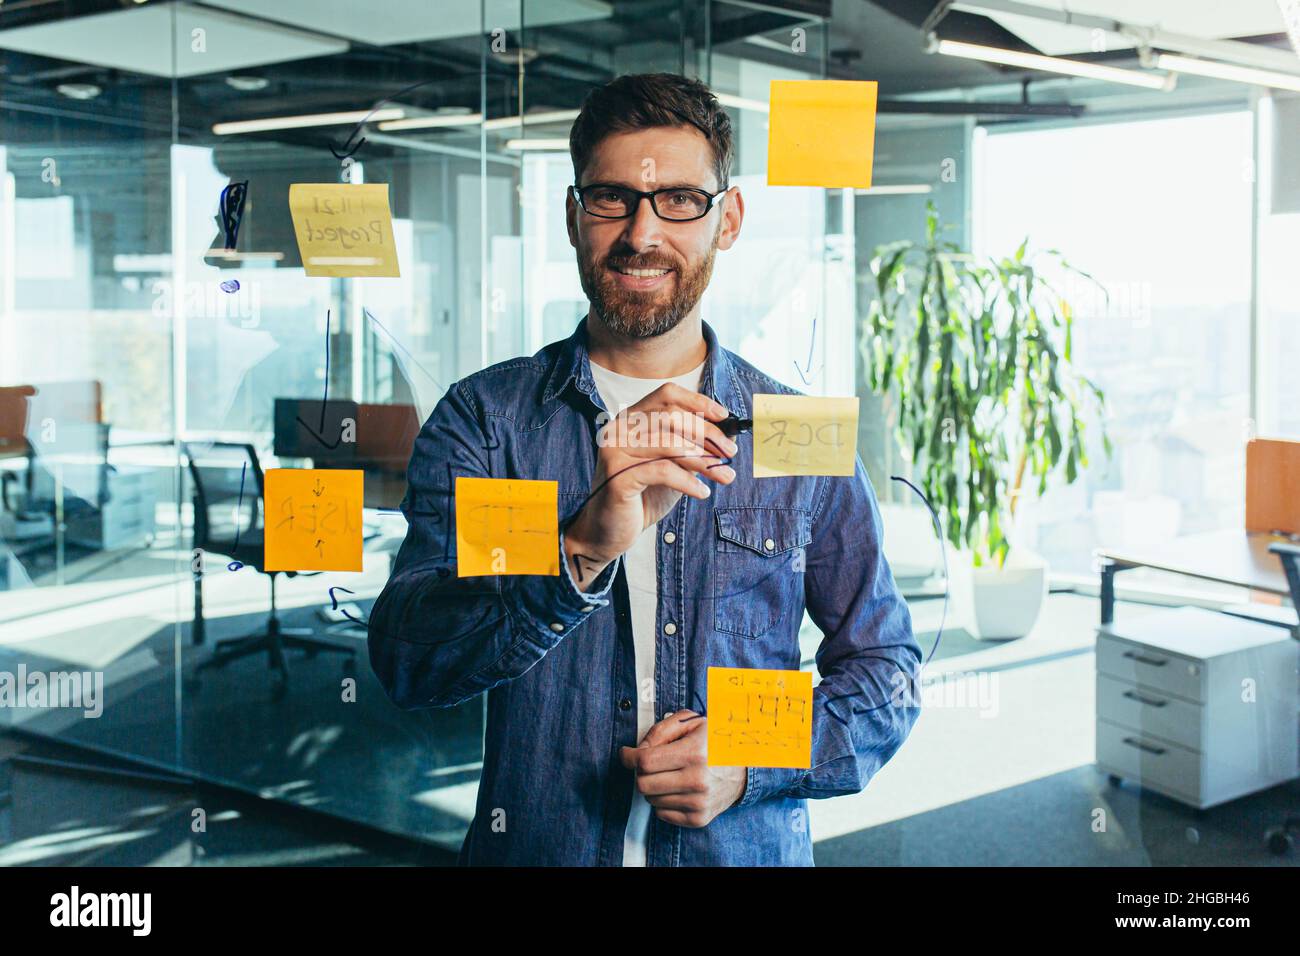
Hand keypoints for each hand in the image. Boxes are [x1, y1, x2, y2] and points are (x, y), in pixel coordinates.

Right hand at [564, 384, 736, 588]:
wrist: (607, 533)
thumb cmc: (641, 498)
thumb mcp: (671, 466)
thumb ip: (689, 447)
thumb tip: (724, 435)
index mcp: (630, 419)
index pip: (666, 395)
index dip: (698, 402)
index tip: (724, 416)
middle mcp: (619, 429)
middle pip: (672, 417)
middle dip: (708, 434)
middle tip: (730, 452)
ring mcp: (615, 451)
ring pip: (671, 445)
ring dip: (705, 461)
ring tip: (724, 476)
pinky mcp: (617, 476)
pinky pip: (663, 471)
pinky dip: (689, 482)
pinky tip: (702, 492)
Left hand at [619, 709, 746, 827]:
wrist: (747, 769)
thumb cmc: (717, 742)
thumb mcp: (693, 723)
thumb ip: (661, 731)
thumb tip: (638, 750)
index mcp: (694, 754)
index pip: (645, 762)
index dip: (629, 757)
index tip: (626, 754)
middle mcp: (697, 781)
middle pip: (643, 784)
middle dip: (640, 772)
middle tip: (650, 764)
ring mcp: (698, 803)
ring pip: (651, 800)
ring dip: (653, 787)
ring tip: (669, 775)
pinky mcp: (699, 819)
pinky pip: (662, 814)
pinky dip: (663, 801)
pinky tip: (676, 789)